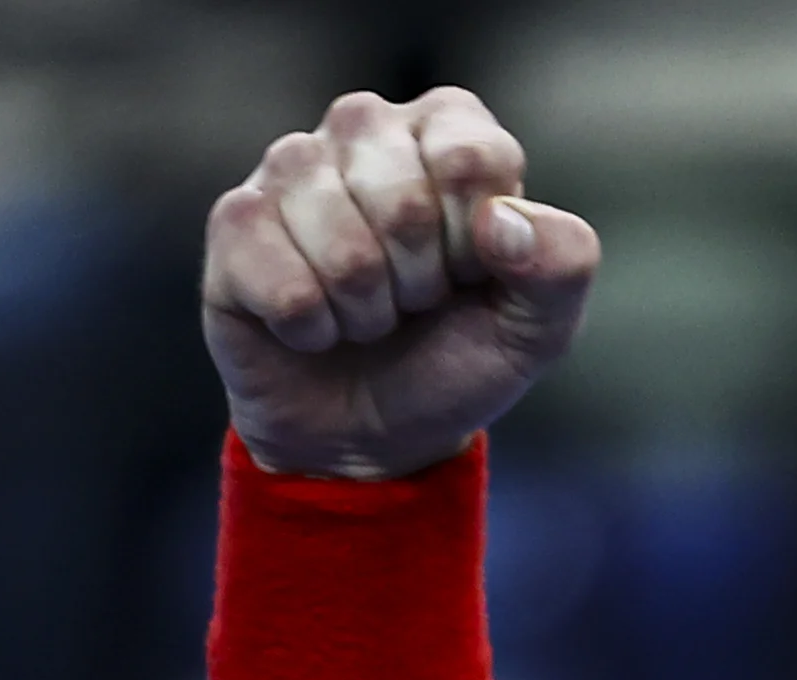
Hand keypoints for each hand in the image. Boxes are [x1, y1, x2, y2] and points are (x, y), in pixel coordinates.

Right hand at [201, 87, 598, 480]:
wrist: (372, 433)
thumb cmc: (456, 361)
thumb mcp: (537, 328)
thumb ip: (562, 265)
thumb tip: (503, 220)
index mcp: (448, 131)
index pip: (471, 157)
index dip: (476, 243)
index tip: (471, 274)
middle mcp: (364, 129)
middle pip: (404, 200)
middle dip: (420, 282)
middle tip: (414, 302)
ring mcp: (289, 167)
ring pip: (340, 242)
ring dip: (365, 310)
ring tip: (367, 315)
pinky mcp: (235, 220)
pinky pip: (285, 284)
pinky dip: (312, 329)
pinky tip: (312, 326)